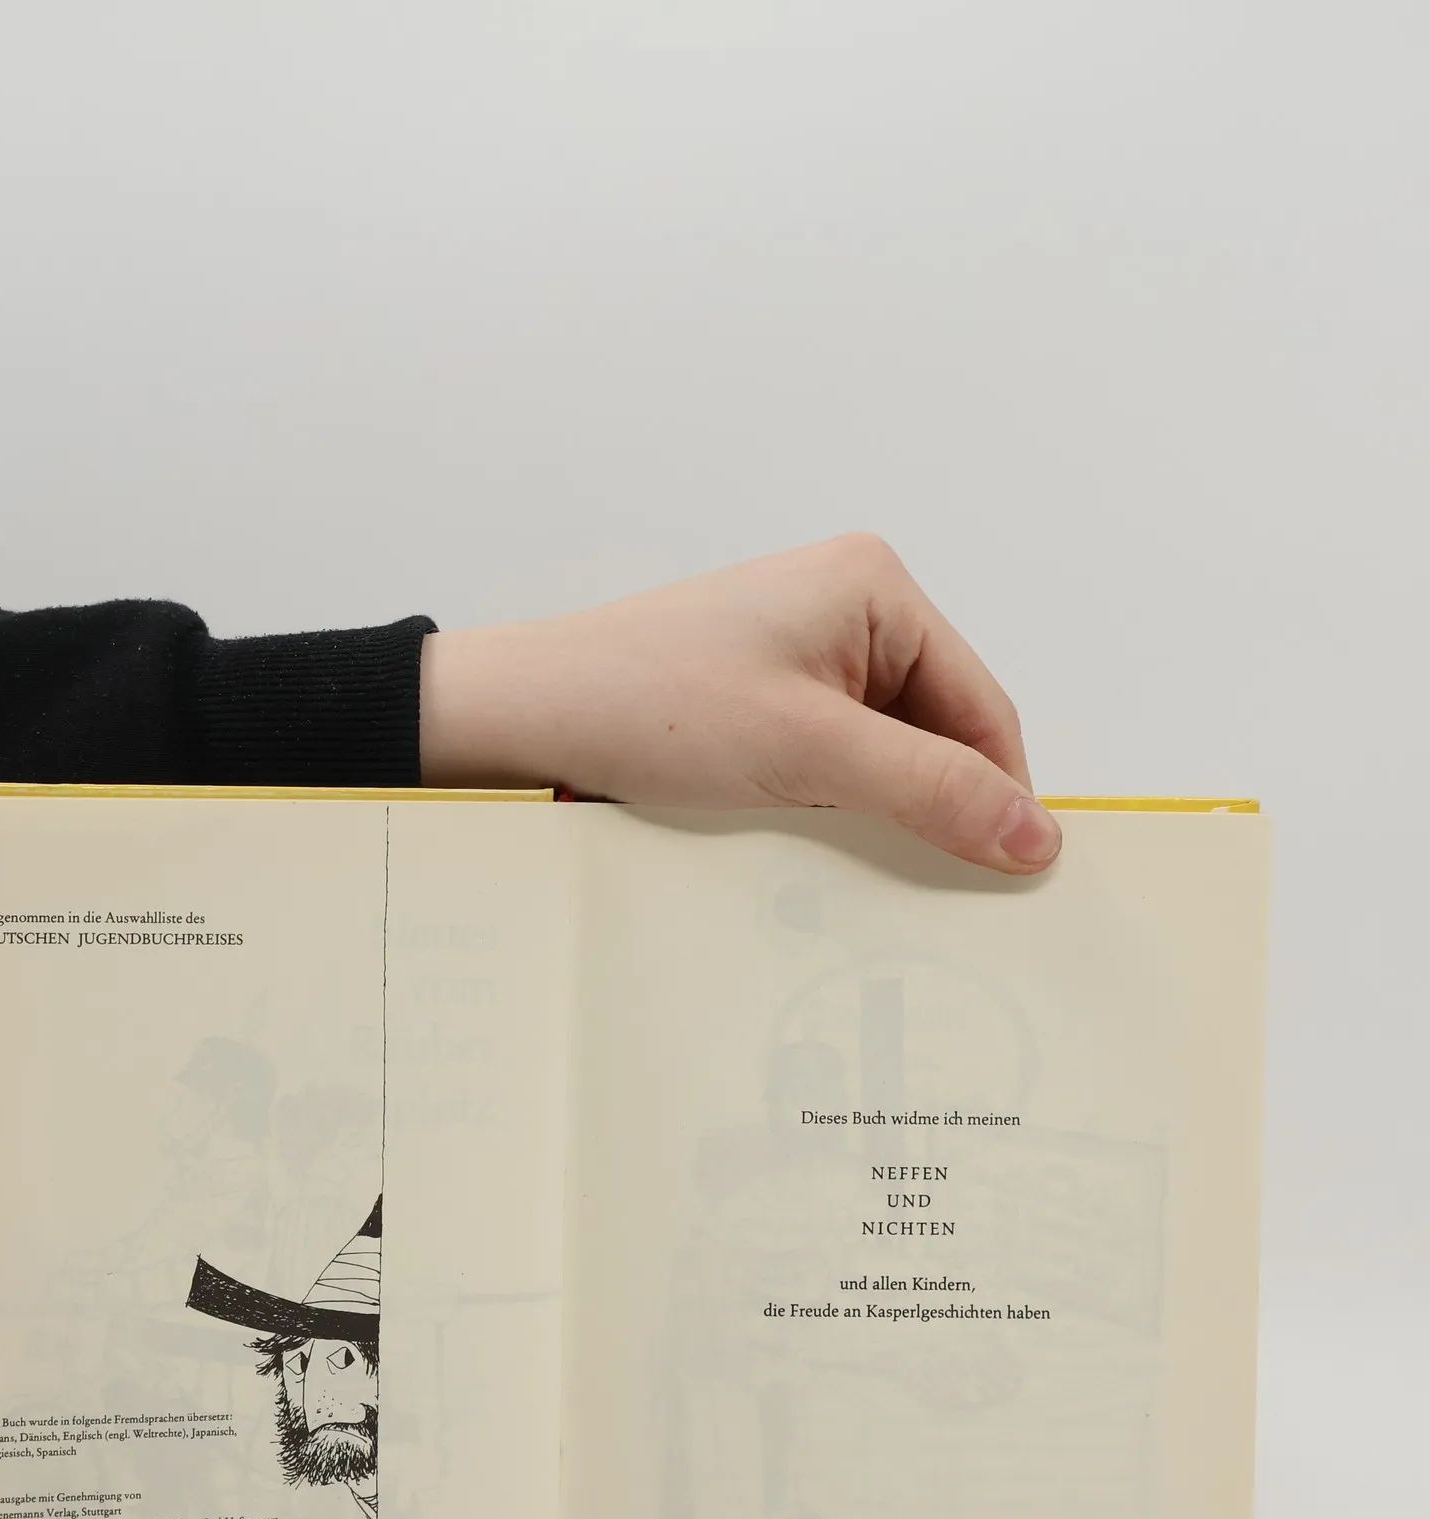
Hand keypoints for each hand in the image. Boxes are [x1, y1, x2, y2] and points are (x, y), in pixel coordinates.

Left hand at [419, 532, 1059, 873]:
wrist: (523, 716)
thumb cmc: (649, 705)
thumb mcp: (808, 752)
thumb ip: (930, 790)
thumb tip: (1036, 836)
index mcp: (875, 587)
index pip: (981, 705)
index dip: (1001, 794)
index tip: (1012, 876)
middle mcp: (846, 608)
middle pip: (937, 730)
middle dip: (932, 804)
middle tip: (933, 890)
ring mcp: (799, 652)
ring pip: (882, 753)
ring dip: (876, 811)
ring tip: (855, 866)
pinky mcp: (760, 696)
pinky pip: (830, 760)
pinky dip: (830, 806)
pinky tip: (808, 845)